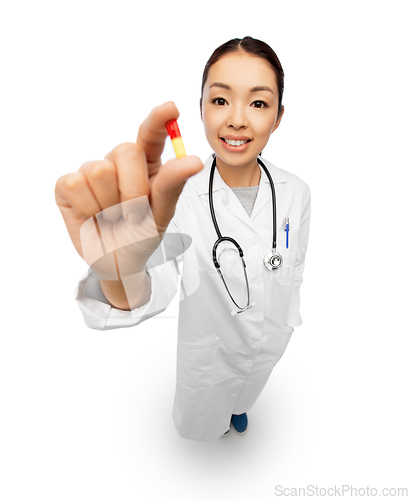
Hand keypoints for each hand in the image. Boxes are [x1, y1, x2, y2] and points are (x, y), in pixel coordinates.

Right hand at [55, 102, 202, 279]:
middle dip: (132, 190)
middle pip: (125, 151)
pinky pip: (74, 184)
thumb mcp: (162, 213)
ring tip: (112, 216)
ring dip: (109, 204)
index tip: (171, 109)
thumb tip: (192, 160)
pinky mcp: (68, 185)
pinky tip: (92, 216)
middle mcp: (118, 162)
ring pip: (99, 170)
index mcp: (146, 163)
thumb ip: (172, 184)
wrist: (118, 262)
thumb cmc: (142, 234)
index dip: (158, 120)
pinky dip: (87, 209)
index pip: (151, 134)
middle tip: (133, 213)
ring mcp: (91, 171)